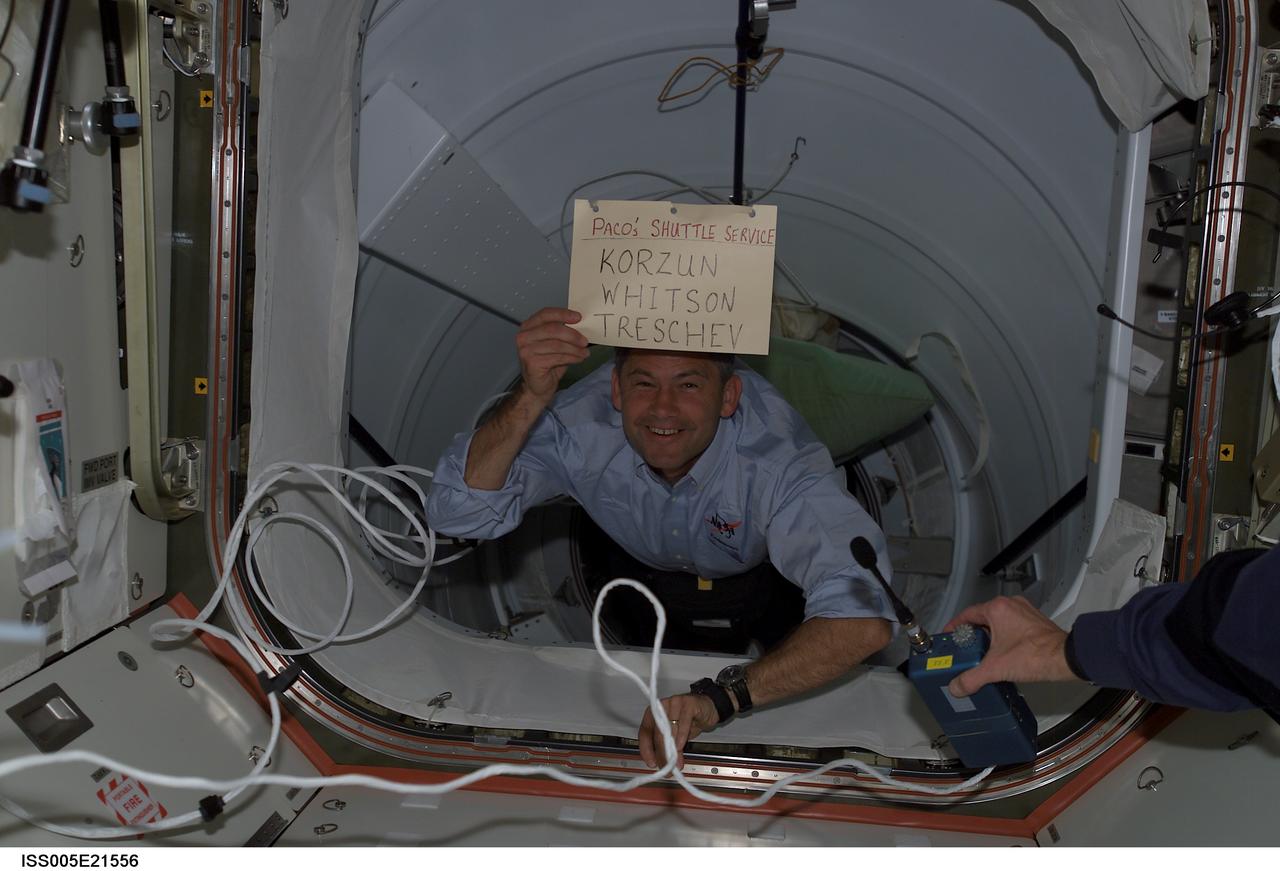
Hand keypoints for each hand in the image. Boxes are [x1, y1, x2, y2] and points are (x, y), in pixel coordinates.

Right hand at [515, 307, 588, 402]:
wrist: (538, 386)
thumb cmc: (547, 363)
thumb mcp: (555, 343)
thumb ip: (563, 332)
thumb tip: (582, 325)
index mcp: (528, 327)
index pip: (545, 314)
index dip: (563, 314)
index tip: (578, 317)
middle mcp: (524, 336)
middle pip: (552, 329)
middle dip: (572, 335)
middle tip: (585, 341)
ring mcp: (526, 350)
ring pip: (557, 344)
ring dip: (574, 349)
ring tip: (584, 352)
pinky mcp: (532, 362)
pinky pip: (557, 357)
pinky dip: (572, 358)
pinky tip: (579, 359)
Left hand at [637, 693, 719, 769]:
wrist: (707, 709)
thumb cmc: (690, 721)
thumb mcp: (676, 735)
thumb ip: (668, 747)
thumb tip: (663, 764)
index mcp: (654, 714)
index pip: (645, 732)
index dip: (646, 749)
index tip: (651, 762)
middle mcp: (662, 707)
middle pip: (657, 732)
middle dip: (661, 753)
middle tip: (666, 767)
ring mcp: (674, 703)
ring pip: (669, 728)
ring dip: (672, 748)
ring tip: (675, 762)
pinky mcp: (688, 703)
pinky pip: (683, 720)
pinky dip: (681, 735)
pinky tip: (681, 745)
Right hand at [942, 597, 1077, 696]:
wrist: (1066, 659)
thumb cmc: (1034, 655)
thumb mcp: (995, 668)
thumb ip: (971, 678)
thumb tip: (956, 687)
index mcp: (997, 608)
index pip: (968, 614)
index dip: (955, 625)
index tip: (949, 635)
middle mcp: (1011, 605)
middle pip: (983, 618)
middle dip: (973, 633)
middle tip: (965, 648)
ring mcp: (1026, 612)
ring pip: (999, 622)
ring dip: (990, 636)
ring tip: (983, 653)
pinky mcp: (1036, 622)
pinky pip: (1013, 626)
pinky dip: (1005, 637)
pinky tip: (1003, 653)